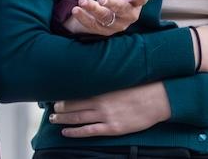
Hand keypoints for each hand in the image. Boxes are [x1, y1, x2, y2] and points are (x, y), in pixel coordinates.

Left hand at [49, 82, 169, 137]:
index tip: (53, 94)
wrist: (157, 99)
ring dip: (62, 119)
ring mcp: (105, 116)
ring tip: (52, 119)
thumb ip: (104, 80)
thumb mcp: (119, 79)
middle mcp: (100, 102)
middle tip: (49, 109)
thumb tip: (90, 76)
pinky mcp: (112, 128)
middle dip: (58, 108)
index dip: (62, 94)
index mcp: (101, 88)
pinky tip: (65, 132)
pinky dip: (75, 132)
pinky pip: (89, 131)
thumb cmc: (140, 87)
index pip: (74, 91)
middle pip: (72, 105)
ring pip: (77, 118)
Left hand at [63, 0, 154, 36]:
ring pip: (105, 18)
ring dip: (93, 9)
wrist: (104, 8)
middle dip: (113, 4)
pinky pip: (93, 25)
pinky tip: (76, 9)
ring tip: (82, 0)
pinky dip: (84, 18)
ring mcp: (115, 23)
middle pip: (123, 10)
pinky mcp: (102, 29)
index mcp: (135, 0)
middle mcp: (128, 14)